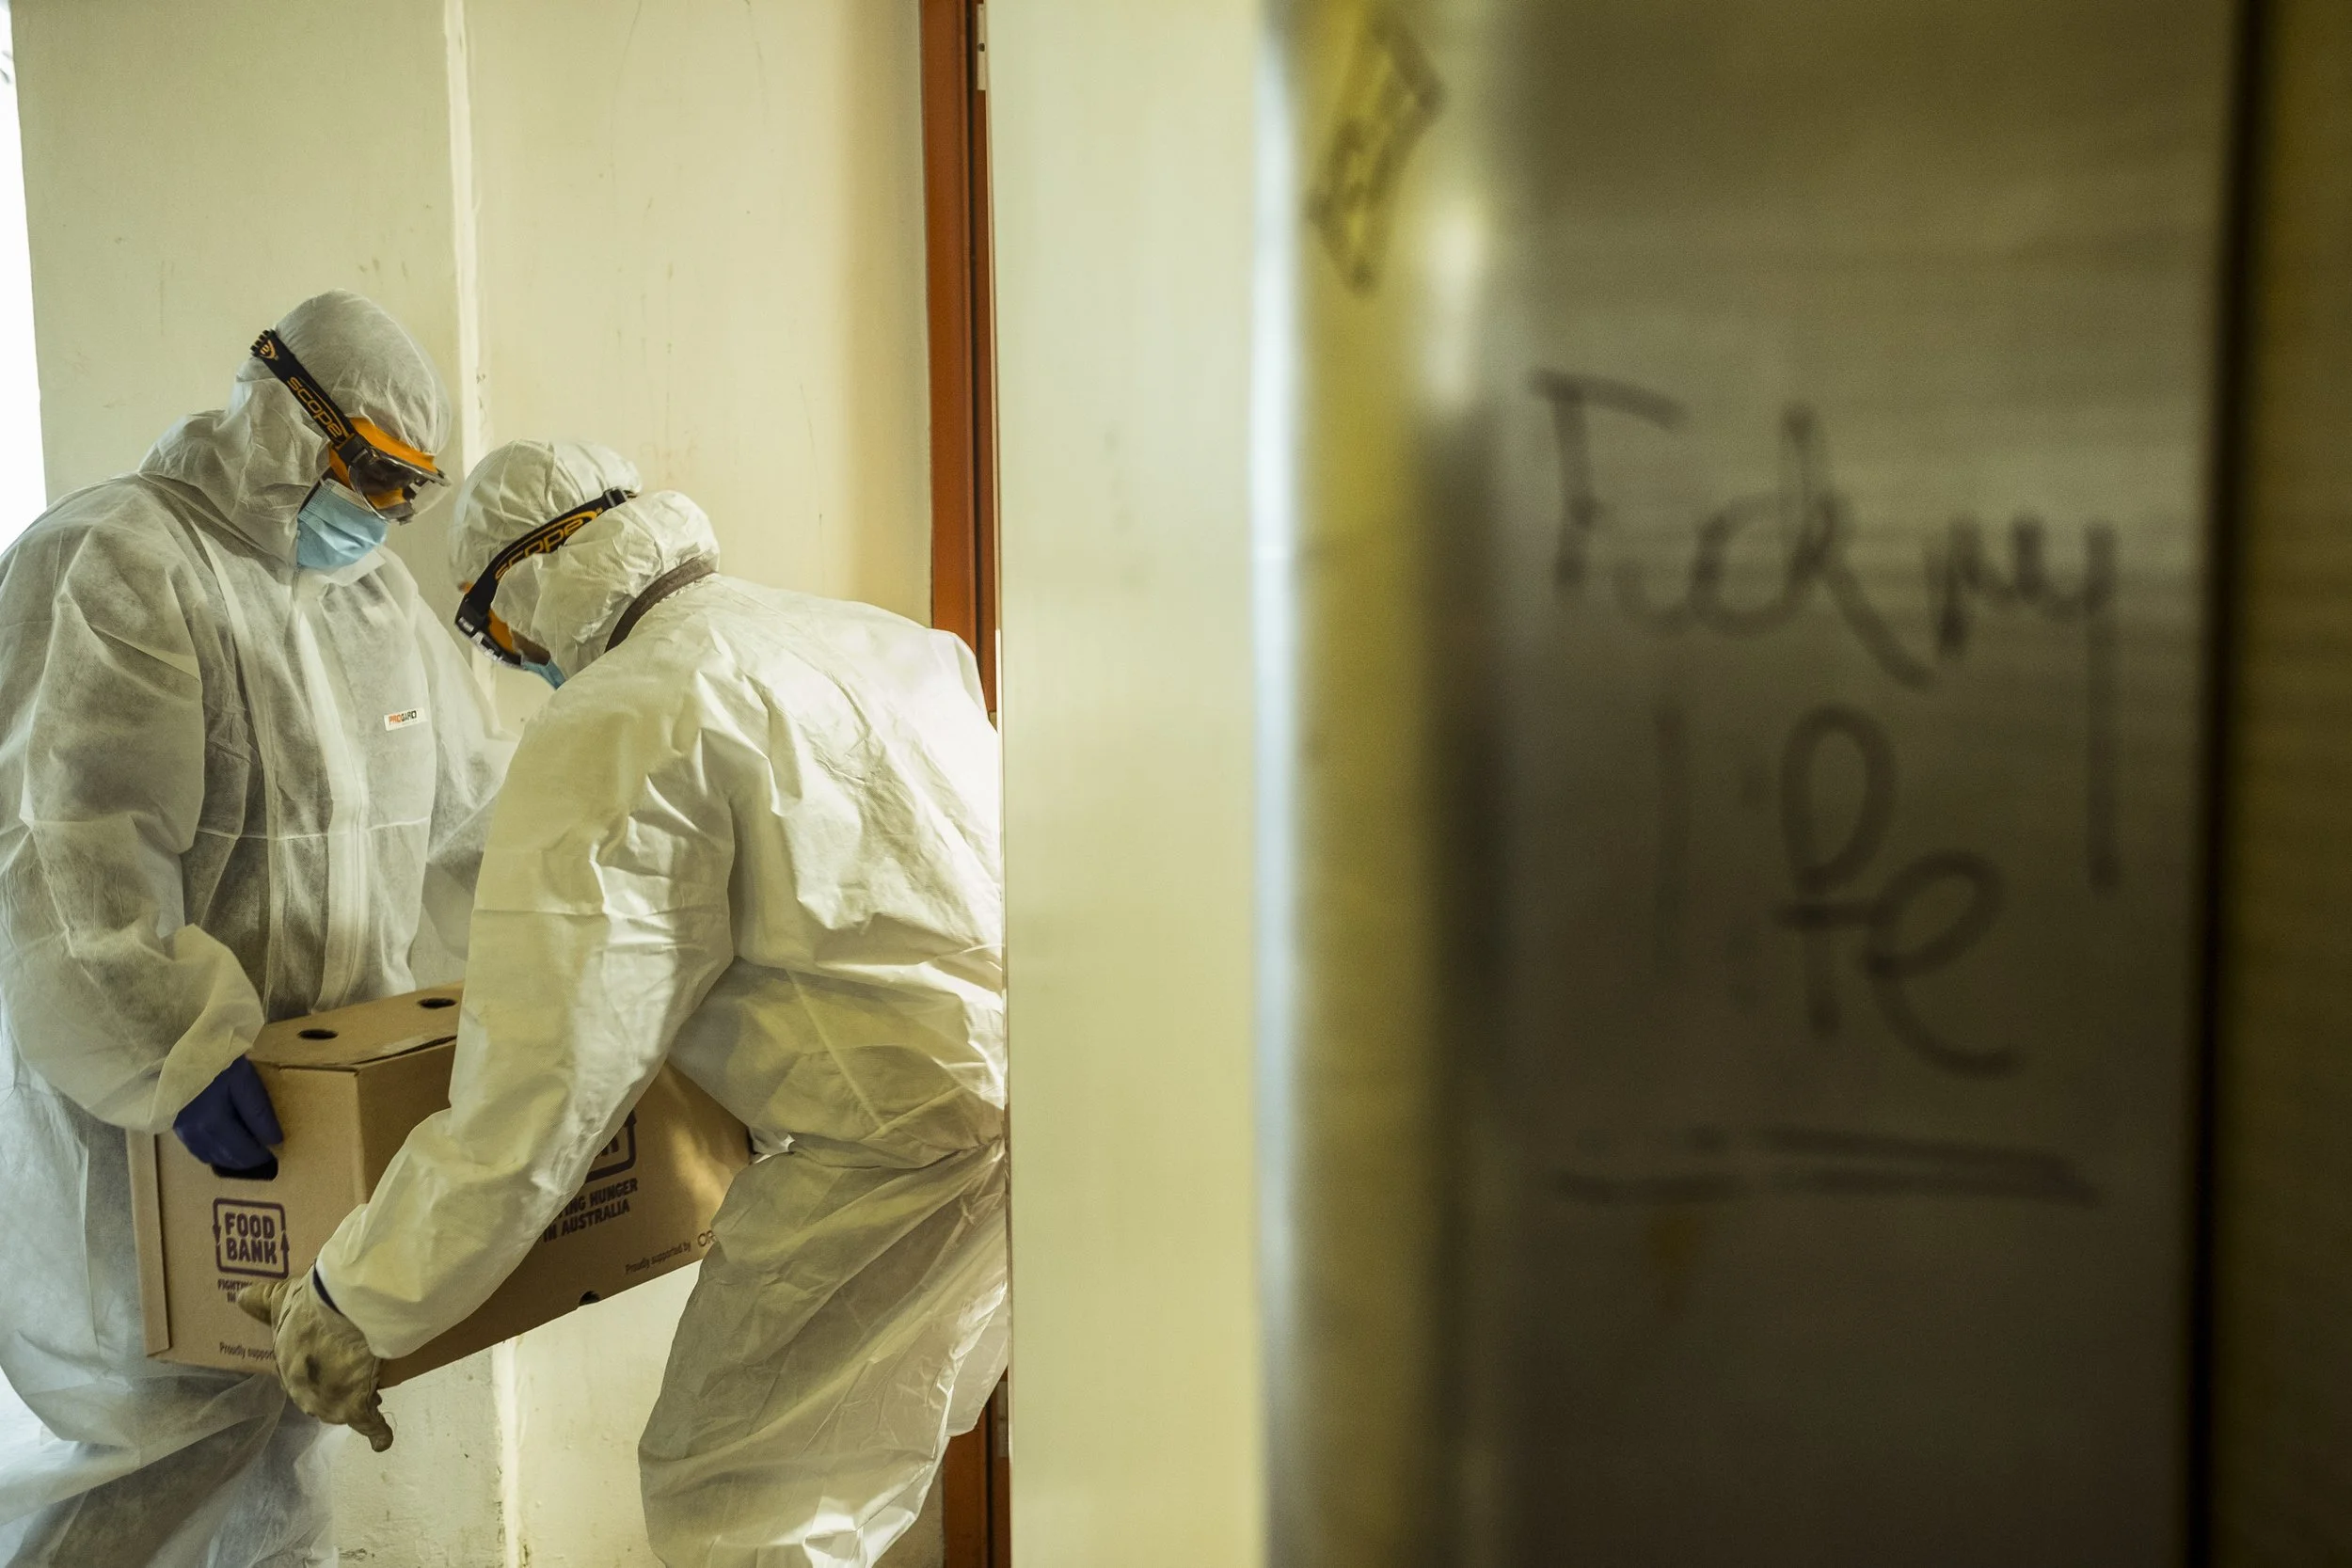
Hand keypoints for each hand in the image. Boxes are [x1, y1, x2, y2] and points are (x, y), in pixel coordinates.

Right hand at [172, 1056, 281, 1172]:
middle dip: (248, 1159)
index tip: (277, 1151)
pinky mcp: (174, 1125)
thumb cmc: (212, 1059)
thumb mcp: (243, 1079)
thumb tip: (275, 1140)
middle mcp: (196, 1134)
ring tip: (247, 1154)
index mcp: (214, 1123)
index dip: (261, 1154)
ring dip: (231, 1159)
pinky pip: (198, 1149)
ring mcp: (183, 1131)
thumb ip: (258, 1111)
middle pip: (228, 1157)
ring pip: (211, 1156)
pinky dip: (213, 1152)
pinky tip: (223, 1146)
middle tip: (265, 1157)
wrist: (171, 1049)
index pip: (244, 1150)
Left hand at [236, 1269, 392, 1450]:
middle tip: (353, 1374)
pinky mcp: (355, 1408)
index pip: (297, 1373)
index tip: (330, 1360)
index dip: (316, 1367)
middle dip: (334, 1387)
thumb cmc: (311, 1306)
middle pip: (319, 1393)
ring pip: (341, 1407)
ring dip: (355, 1400)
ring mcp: (327, 1403)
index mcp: (286, 1365)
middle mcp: (302, 1391)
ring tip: (373, 1391)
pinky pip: (369, 1425)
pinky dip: (376, 1434)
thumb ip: (260, 1301)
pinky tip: (382, 1441)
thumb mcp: (281, 1298)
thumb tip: (239, 1299)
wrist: (343, 1315)